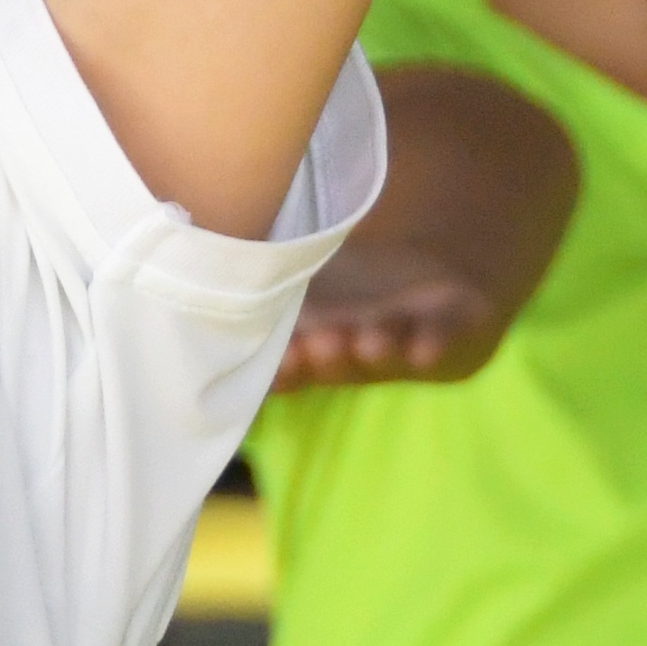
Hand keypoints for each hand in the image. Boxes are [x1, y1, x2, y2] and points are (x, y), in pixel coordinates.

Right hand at [275, 241, 525, 392]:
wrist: (437, 279)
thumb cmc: (351, 287)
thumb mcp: (296, 282)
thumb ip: (257, 288)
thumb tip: (196, 283)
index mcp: (308, 346)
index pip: (287, 362)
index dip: (279, 366)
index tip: (270, 361)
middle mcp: (352, 354)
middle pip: (334, 361)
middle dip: (322, 356)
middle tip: (311, 346)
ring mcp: (400, 343)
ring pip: (384, 351)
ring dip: (373, 349)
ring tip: (363, 341)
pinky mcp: (451, 331)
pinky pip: (442, 340)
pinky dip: (433, 343)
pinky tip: (426, 345)